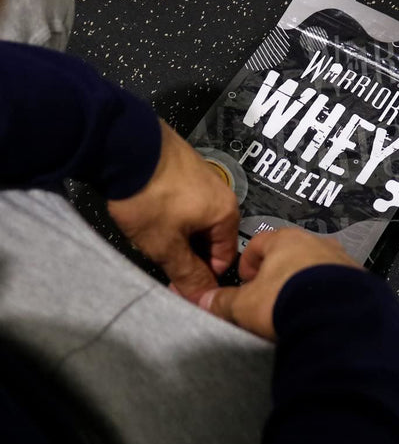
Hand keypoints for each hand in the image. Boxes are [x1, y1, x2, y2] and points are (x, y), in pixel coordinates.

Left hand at [108, 119, 238, 299]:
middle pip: (209, 238)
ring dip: (176, 233)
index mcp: (227, 214)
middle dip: (186, 253)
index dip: (202, 277)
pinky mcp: (184, 164)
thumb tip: (204, 299)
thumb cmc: (151, 199)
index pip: (225, 258)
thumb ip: (188, 274)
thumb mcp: (166, 245)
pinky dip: (169, 211)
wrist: (125, 144)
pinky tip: (148, 211)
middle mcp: (222, 193)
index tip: (176, 283)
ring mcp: (204, 176)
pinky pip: (184, 199)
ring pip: (194, 219)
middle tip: (157, 258)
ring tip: (149, 233)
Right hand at [198, 228, 361, 339]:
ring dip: (304, 283)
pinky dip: (327, 295)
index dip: (248, 263)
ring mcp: (340, 259)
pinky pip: (337, 283)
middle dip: (278, 275)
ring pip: (315, 268)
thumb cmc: (287, 300)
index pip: (258, 243)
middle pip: (290, 254)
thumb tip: (205, 301)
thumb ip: (223, 302)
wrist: (336, 318)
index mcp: (285, 239)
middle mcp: (316, 242)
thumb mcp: (245, 305)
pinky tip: (320, 313)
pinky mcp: (359, 279)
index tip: (245, 282)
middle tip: (269, 299)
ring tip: (296, 309)